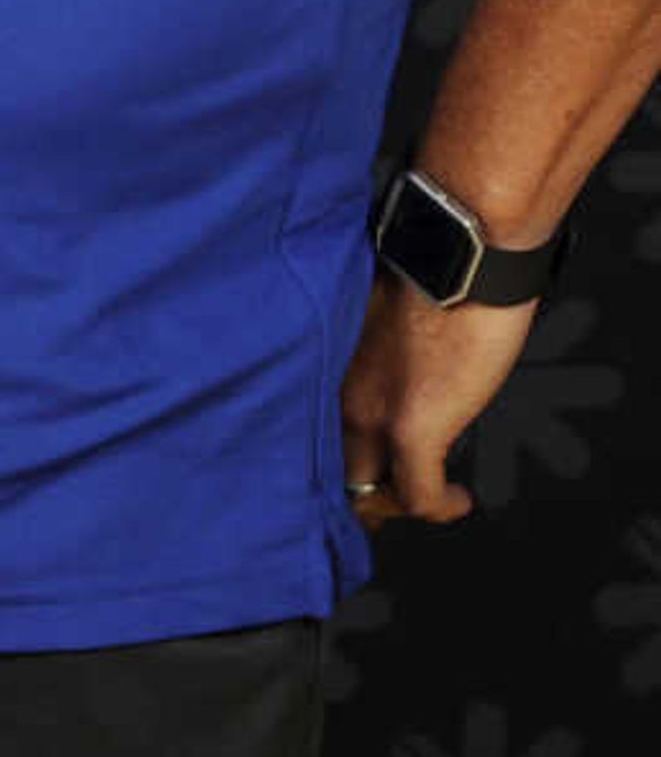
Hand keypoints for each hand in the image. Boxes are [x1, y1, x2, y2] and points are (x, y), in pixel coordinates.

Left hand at [336, 269, 538, 529]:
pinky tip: (456, 499)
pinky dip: (438, 507)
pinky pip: (417, 496)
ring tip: (421, 496)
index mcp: (315, 356)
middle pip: (323, 463)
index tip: (346, 460)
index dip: (321, 451)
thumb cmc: (421, 262)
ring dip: (393, 500)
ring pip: (363, 487)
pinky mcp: (410, 429)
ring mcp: (367, 411)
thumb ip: (358, 342)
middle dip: (354, 486)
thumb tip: (372, 360)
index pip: (296, 422)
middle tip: (384, 494)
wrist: (459, 249)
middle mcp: (328, 388)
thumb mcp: (366, 305)